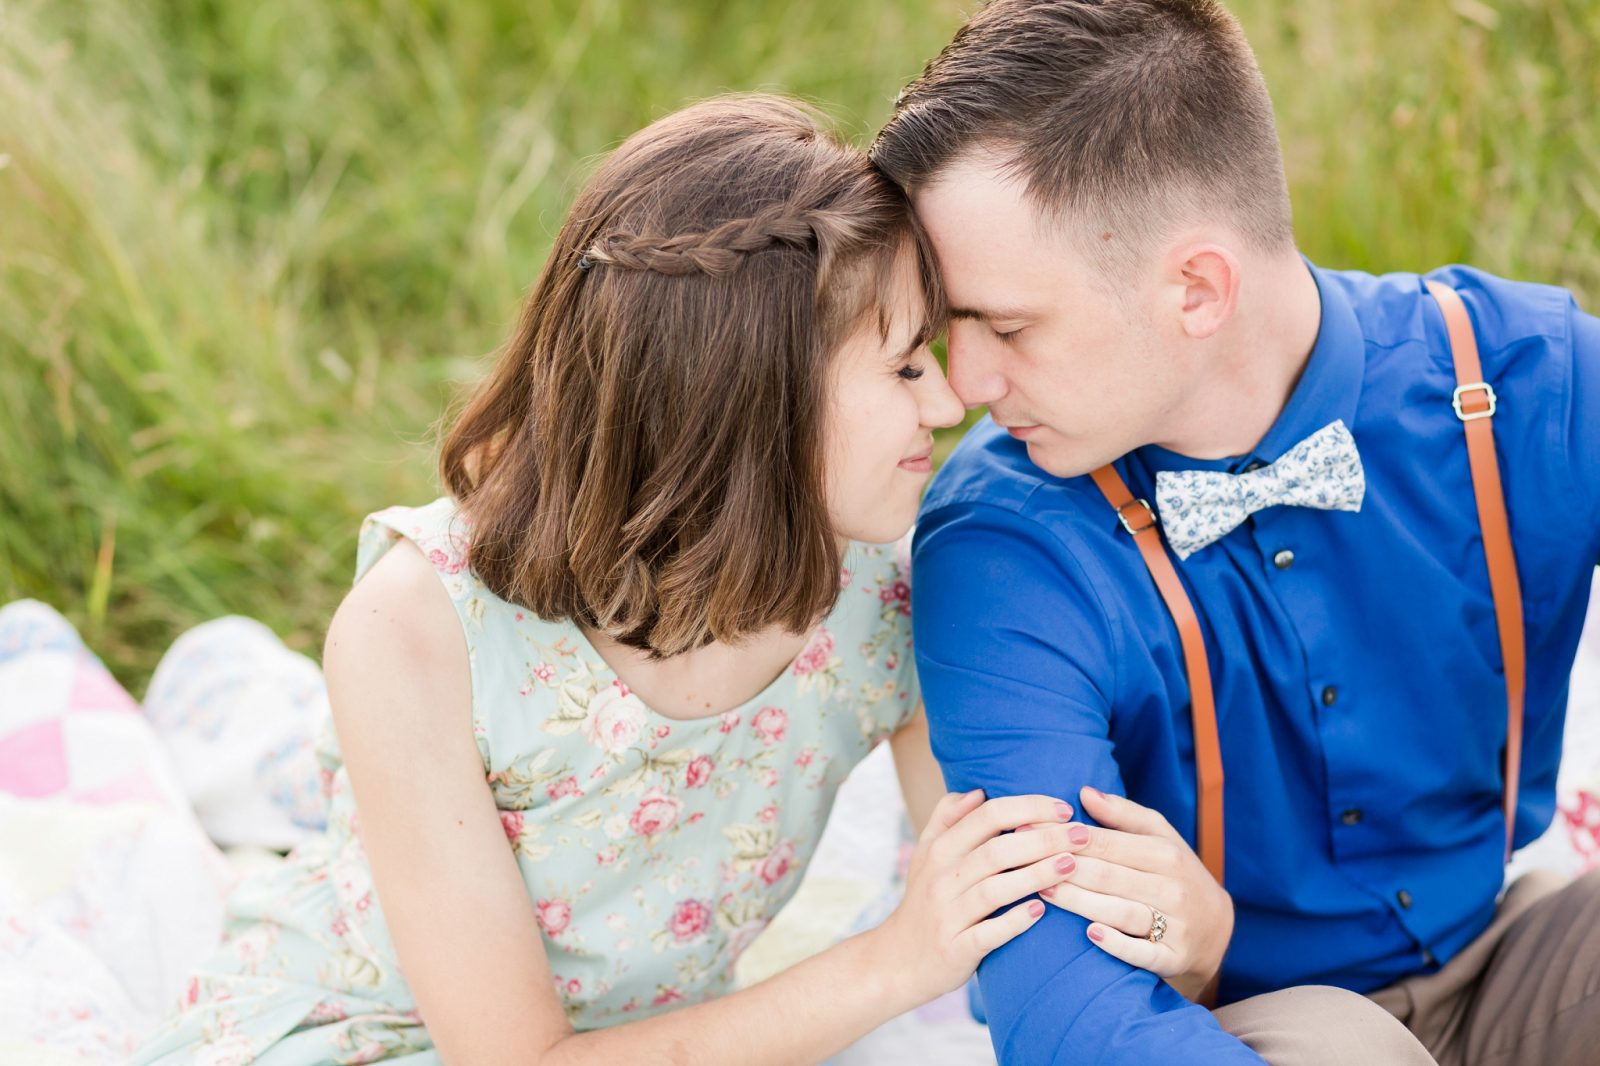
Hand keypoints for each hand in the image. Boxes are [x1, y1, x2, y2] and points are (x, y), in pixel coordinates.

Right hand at [873, 789, 1079, 1007]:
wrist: (898, 960)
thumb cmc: (924, 901)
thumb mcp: (925, 855)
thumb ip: (947, 818)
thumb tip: (977, 791)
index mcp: (939, 850)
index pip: (987, 816)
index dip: (1028, 807)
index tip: (1063, 808)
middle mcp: (941, 878)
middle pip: (997, 850)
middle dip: (1044, 838)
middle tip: (1082, 835)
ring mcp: (948, 915)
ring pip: (995, 889)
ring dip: (1037, 875)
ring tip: (1072, 865)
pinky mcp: (956, 948)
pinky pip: (988, 933)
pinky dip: (1015, 921)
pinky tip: (1042, 911)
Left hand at [1038, 786, 1232, 1003]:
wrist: (1215, 928)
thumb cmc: (1174, 873)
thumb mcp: (1159, 837)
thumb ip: (1123, 814)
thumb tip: (1084, 791)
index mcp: (1164, 853)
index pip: (1107, 842)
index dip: (1065, 835)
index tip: (1027, 828)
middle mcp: (1171, 887)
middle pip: (1109, 876)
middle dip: (1064, 866)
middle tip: (1024, 860)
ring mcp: (1175, 925)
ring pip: (1121, 911)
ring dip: (1080, 902)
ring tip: (1044, 891)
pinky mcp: (1174, 958)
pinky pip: (1143, 952)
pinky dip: (1117, 945)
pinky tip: (1090, 934)